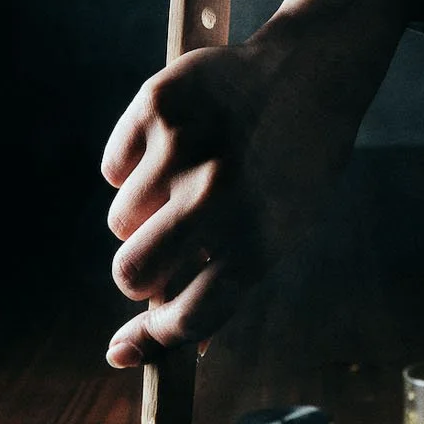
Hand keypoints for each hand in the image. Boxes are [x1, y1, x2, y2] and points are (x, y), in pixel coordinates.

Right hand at [101, 21, 359, 363]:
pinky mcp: (156, 106)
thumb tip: (169, 350)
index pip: (187, 316)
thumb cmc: (292, 166)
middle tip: (160, 250)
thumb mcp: (281, 231)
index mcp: (259, 238)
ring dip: (141, 215)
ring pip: (120, 221)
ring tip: (184, 182)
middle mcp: (219, 196)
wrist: (310, 73)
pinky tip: (174, 146)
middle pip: (132, 274)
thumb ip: (227, 287)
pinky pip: (113, 169)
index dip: (152, 339)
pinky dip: (132, 167)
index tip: (127, 348)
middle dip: (137, 274)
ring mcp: (183, 148)